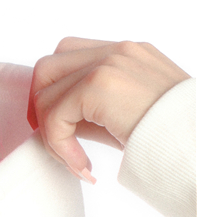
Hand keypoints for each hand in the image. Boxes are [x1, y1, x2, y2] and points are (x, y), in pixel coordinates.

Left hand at [28, 38, 190, 181]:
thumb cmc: (175, 139)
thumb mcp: (132, 117)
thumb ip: (95, 111)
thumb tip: (56, 124)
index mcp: (129, 54)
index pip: (70, 55)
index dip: (56, 92)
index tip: (62, 130)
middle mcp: (119, 50)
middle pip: (49, 65)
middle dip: (42, 106)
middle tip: (56, 144)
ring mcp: (109, 61)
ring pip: (45, 89)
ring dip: (51, 132)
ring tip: (76, 162)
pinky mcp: (100, 83)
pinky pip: (55, 114)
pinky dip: (59, 145)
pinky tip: (84, 167)